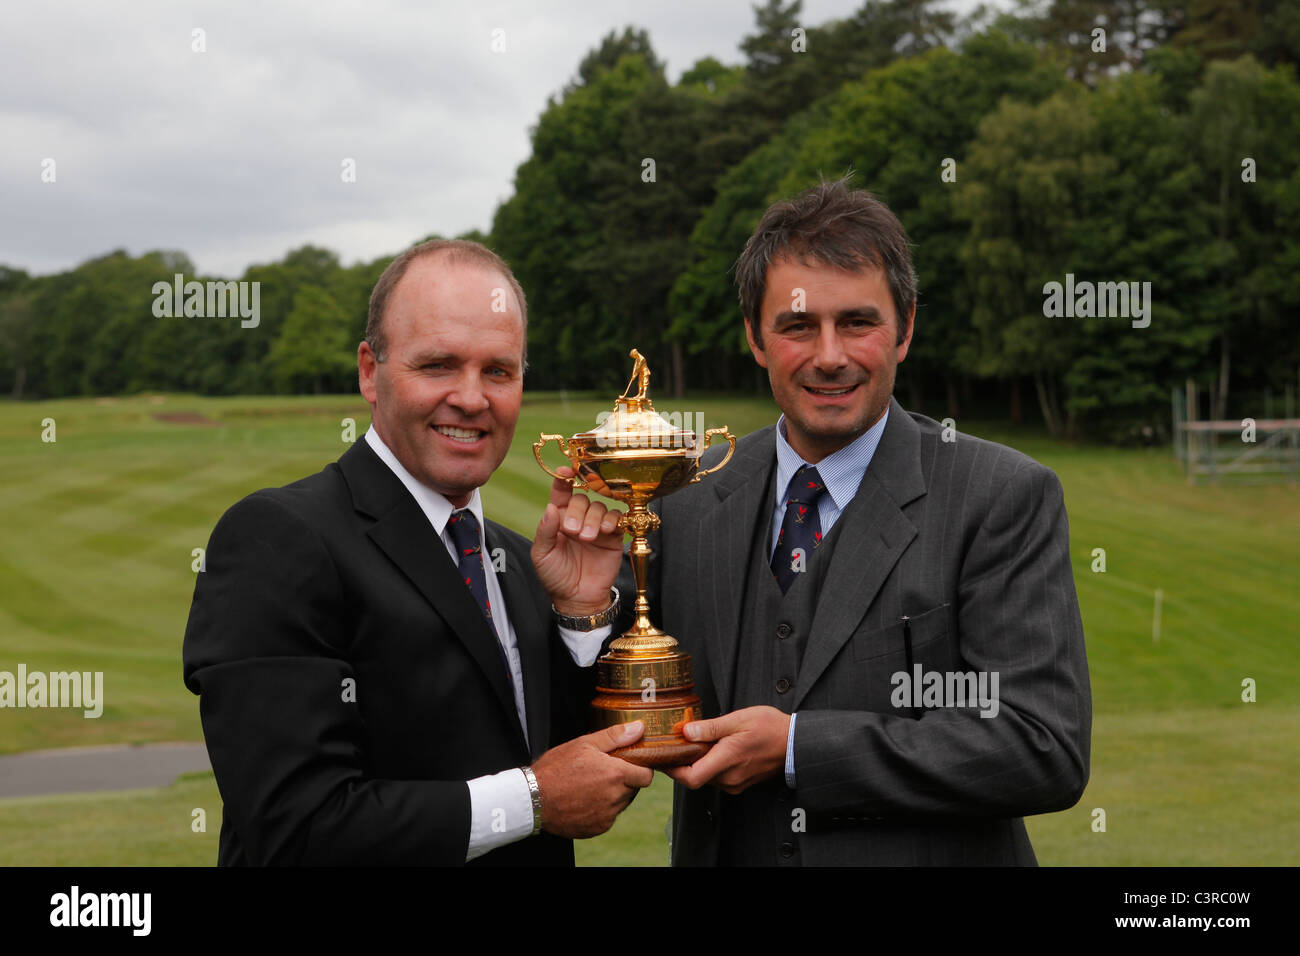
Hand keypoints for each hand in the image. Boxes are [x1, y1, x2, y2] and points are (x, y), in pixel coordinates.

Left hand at [531, 466, 624, 614]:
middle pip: (582, 498)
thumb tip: (551, 507)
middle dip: (578, 512)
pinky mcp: (614, 536)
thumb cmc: (556, 576)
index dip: (563, 479)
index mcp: (558, 518)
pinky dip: (612, 521)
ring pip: (599, 507)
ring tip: (588, 538)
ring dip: (593, 520)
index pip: (561, 492)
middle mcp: (578, 517)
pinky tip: (606, 532)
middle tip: (573, 532)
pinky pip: (617, 518)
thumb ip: (545, 531)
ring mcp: (597, 526)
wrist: (577, 598)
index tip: (566, 471)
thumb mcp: (542, 555)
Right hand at [531, 721, 653, 838]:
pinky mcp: (597, 828)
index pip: (647, 776)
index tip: (628, 765)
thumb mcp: (584, 744)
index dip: (639, 769)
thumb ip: (615, 736)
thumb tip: (639, 728)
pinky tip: (584, 799)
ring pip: (621, 803)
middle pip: (633, 789)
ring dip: (612, 795)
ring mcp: (606, 816)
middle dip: (624, 780)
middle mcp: (615, 798)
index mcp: (615, 774)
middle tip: (602, 772)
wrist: (533, 798)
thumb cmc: (556, 768)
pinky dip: (601, 809)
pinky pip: (608, 817)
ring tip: (590, 785)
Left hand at [664, 706, 790, 794]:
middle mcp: (729, 778)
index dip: (672, 770)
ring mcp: (736, 783)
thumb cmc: (769, 728)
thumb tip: (686, 732)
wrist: (795, 742)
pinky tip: (711, 749)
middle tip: (674, 744)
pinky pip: (718, 778)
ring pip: (706, 778)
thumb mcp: (738, 720)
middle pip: (695, 778)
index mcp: (726, 761)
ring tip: (693, 743)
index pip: (690, 778)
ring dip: (697, 763)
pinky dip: (710, 766)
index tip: (662, 757)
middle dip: (682, 763)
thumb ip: (710, 728)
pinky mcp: (741, 783)